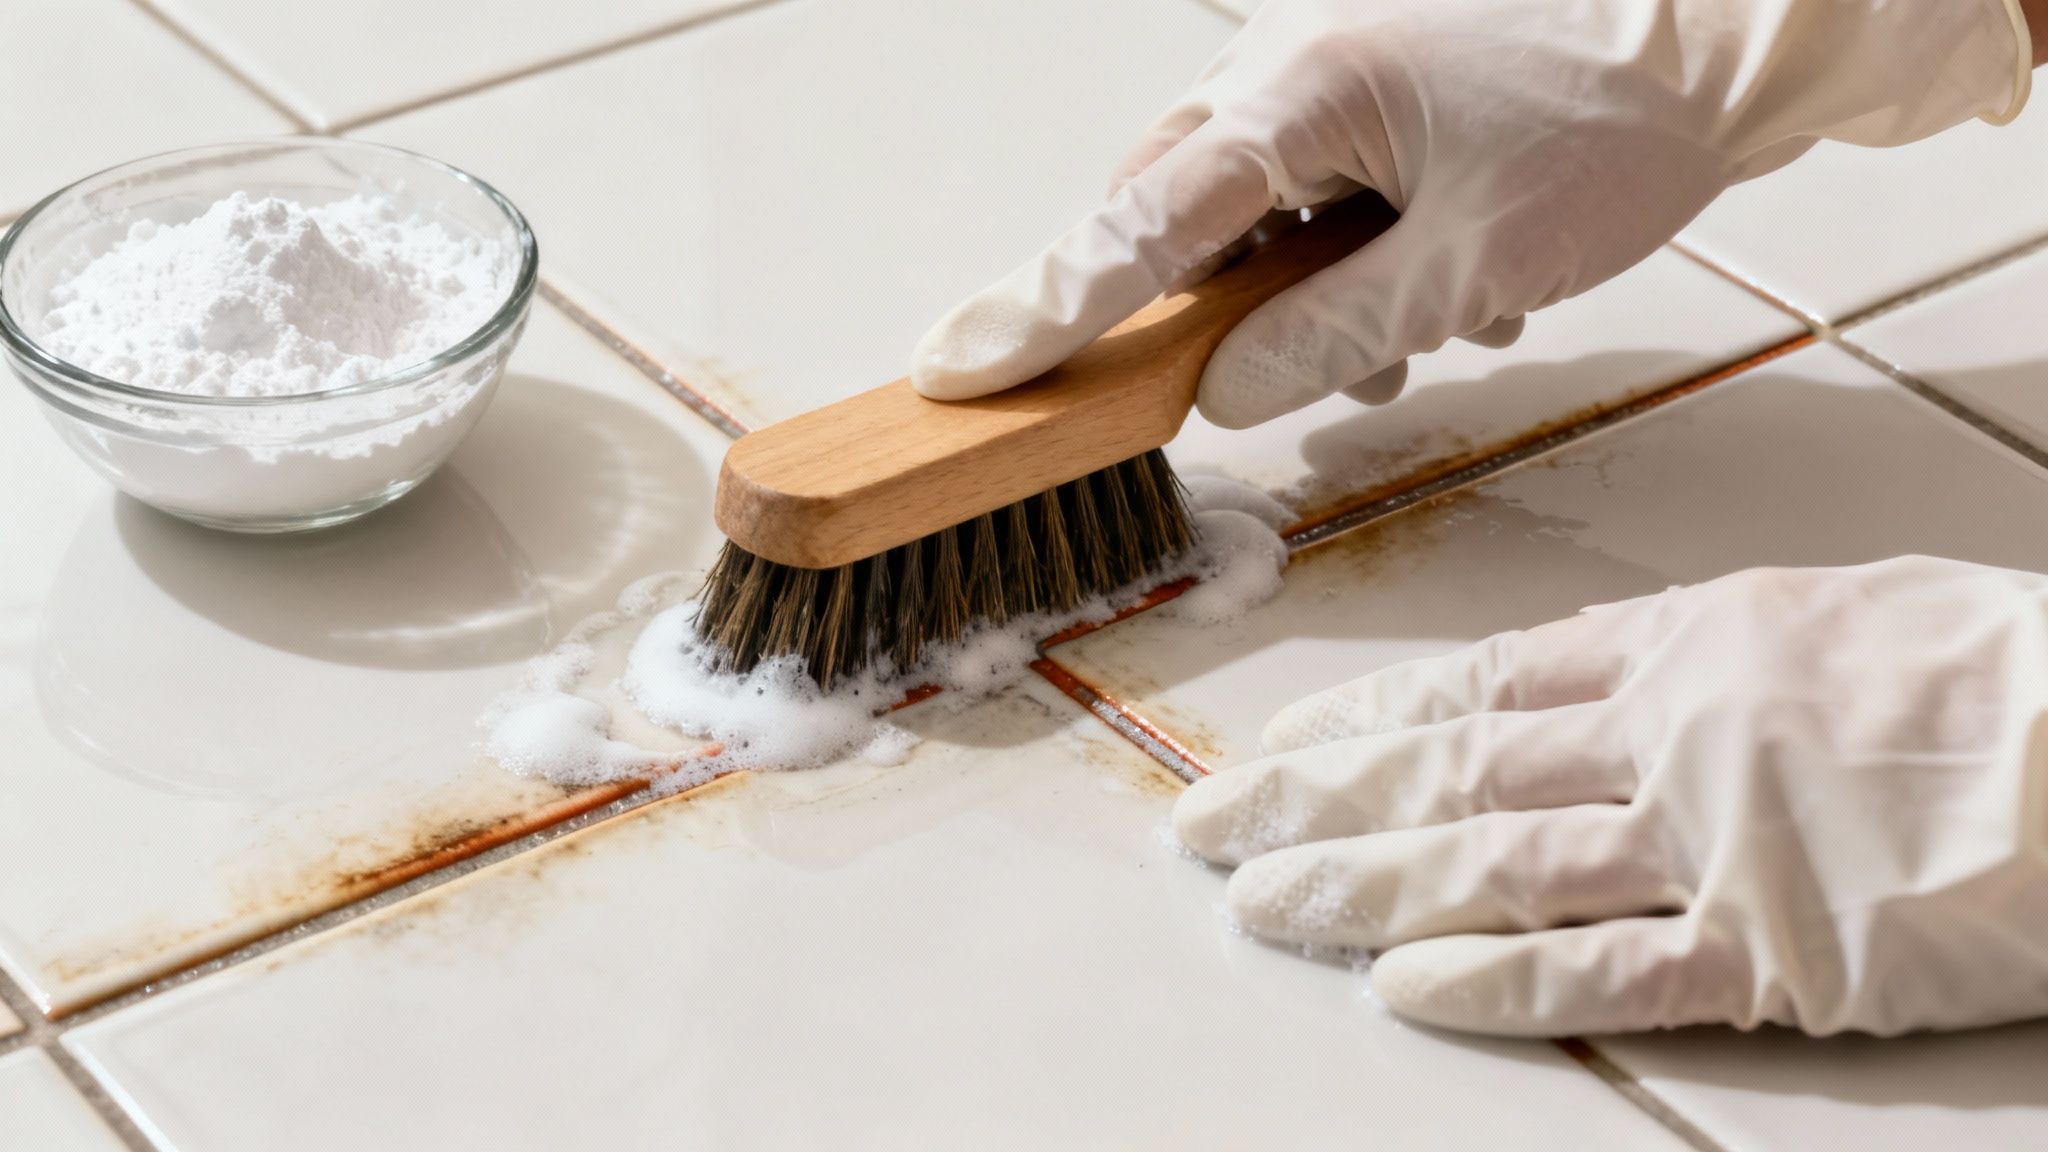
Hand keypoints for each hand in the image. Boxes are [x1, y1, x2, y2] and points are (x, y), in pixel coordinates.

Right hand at [912, 0, 2027, 428]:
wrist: (1733, 27)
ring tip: (1408, 336)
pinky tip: (1438, 290)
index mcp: (1299, 100)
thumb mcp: (1474, 266)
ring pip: (1244, 215)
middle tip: (1203, 388)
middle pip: (1170, 214)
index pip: (1136, 226)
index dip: (1046, 312)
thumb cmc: (1623, 120)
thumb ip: (1330, 340)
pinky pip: (1308, 196)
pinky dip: (1345, 261)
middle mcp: (1286, 76)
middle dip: (1196, 313)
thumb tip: (1218, 393)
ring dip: (1295, 298)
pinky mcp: (1368, 96)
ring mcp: (1325, 78)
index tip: (958, 373)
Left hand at [1173, 557, 2047, 1036]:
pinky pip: (1605, 968)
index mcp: (1684, 647)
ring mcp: (1711, 843)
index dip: (1362, 723)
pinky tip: (1402, 987)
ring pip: (1491, 862)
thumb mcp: (1829, 617)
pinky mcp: (1776, 952)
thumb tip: (1599, 682)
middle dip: (1313, 801)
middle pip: (1448, 771)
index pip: (1477, 688)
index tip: (1276, 747)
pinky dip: (1495, 979)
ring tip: (1262, 906)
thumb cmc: (1999, 667)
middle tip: (1204, 830)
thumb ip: (1699, 655)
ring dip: (1363, 886)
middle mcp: (1668, 734)